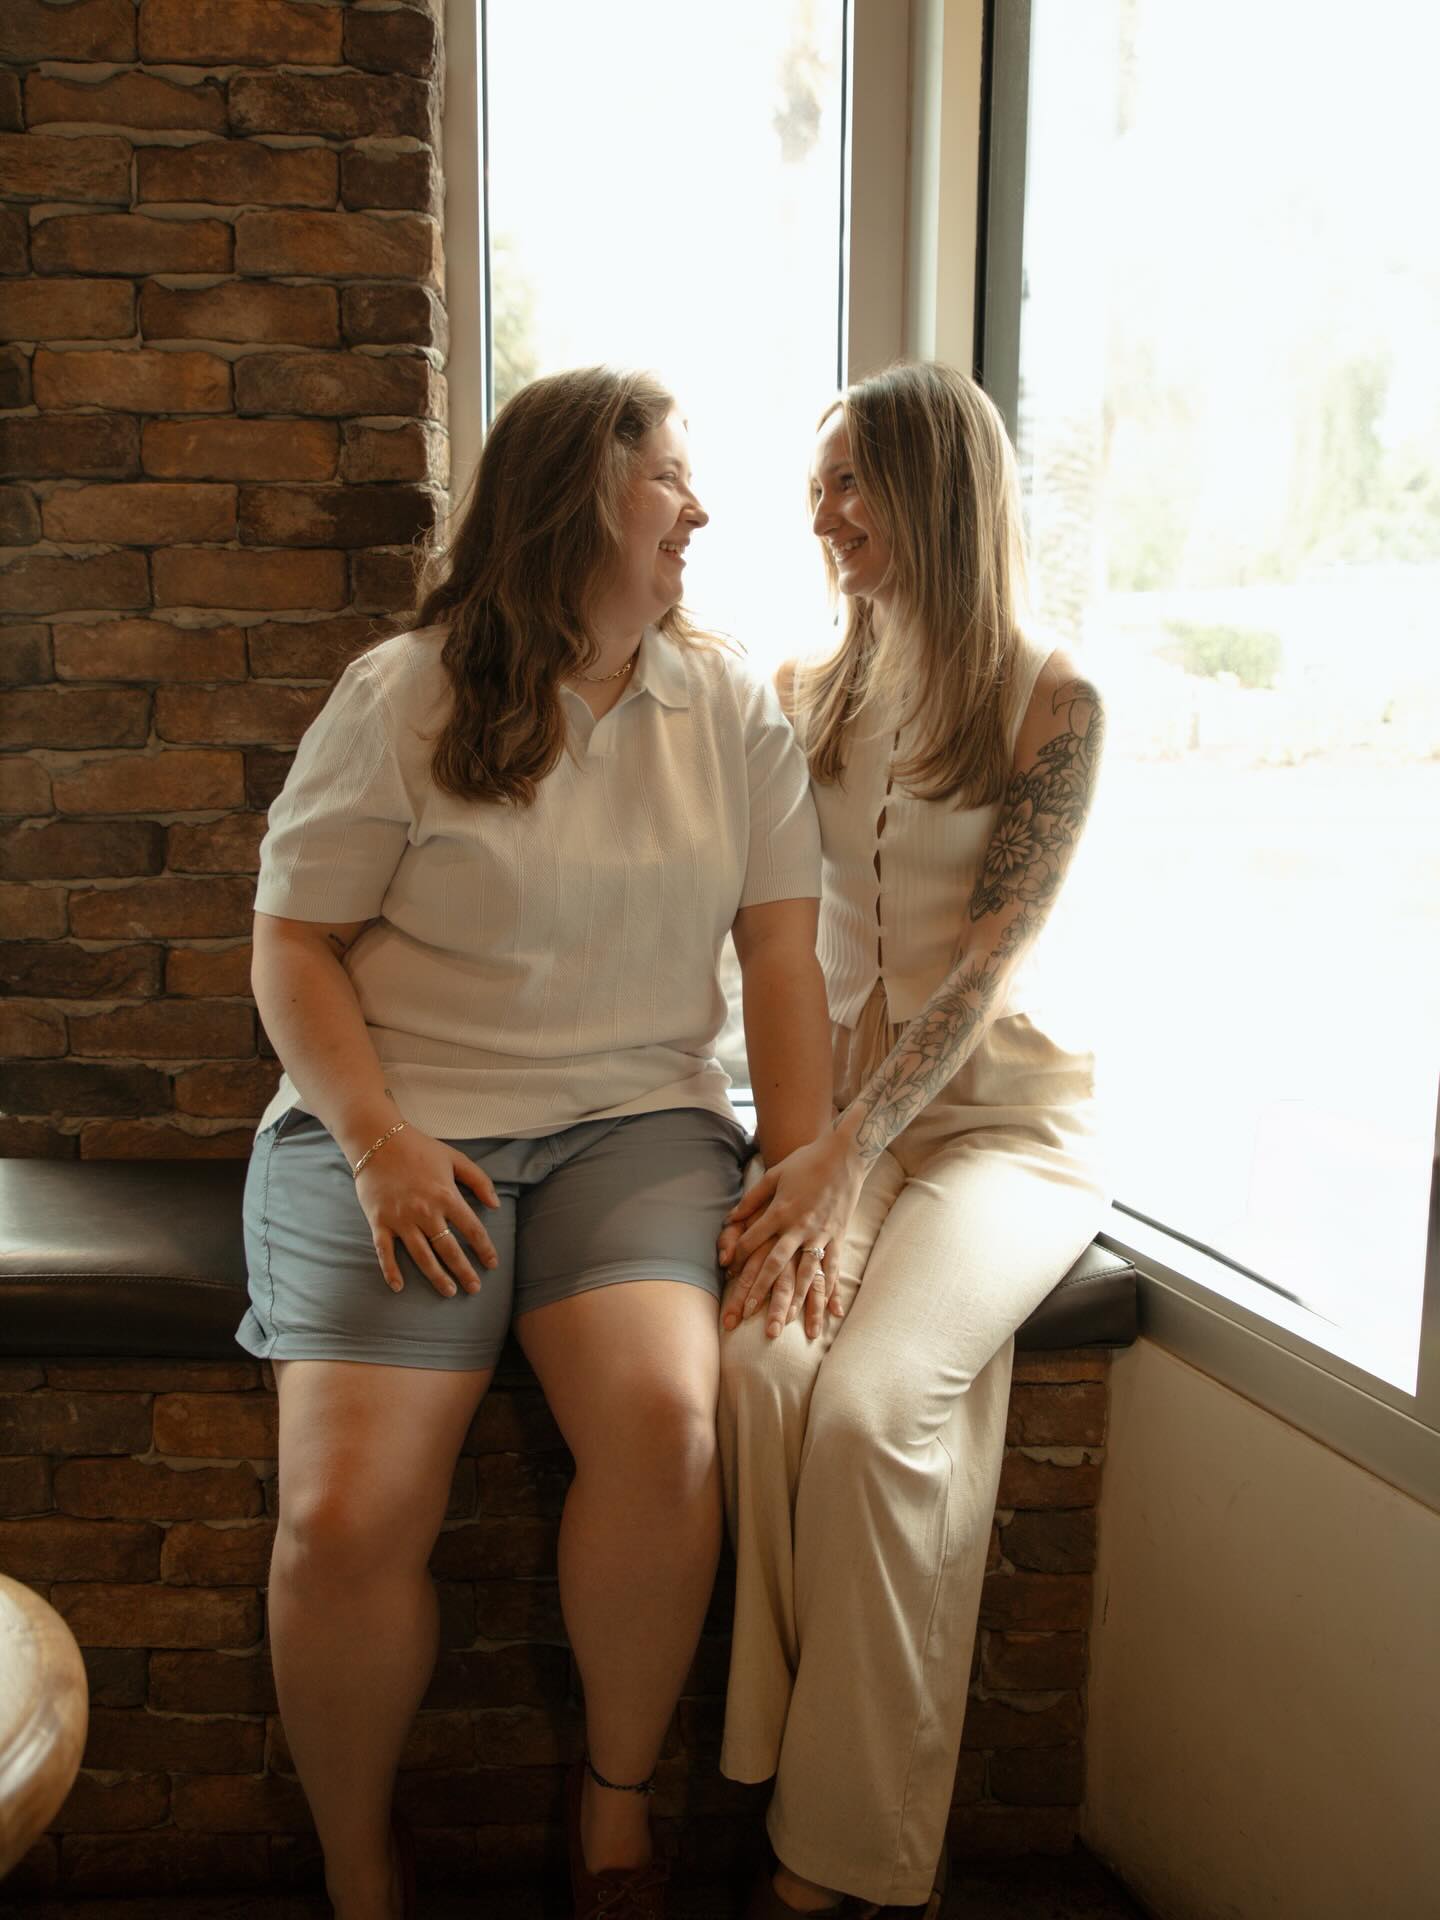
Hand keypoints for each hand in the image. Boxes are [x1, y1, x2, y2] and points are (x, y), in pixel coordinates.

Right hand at [354, 1126, 499, 1297]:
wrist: (377, 1140)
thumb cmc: (419, 1148)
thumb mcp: (455, 1158)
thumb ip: (478, 1180)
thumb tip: (495, 1205)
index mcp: (446, 1196)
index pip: (472, 1229)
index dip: (484, 1249)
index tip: (492, 1264)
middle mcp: (425, 1211)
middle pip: (449, 1249)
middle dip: (464, 1271)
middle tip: (474, 1288)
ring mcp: (400, 1219)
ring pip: (422, 1255)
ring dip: (437, 1277)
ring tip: (449, 1292)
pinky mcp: (379, 1221)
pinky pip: (385, 1251)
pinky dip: (391, 1270)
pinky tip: (399, 1287)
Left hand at [717, 1130, 866, 1336]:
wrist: (846, 1154)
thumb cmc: (806, 1162)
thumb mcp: (774, 1175)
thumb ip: (752, 1200)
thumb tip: (730, 1219)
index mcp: (781, 1210)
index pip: (753, 1240)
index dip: (738, 1257)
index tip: (727, 1274)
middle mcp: (800, 1226)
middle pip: (775, 1265)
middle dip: (760, 1291)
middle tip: (747, 1315)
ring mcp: (822, 1234)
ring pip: (805, 1274)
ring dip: (794, 1300)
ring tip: (784, 1322)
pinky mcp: (839, 1236)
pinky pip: (834, 1267)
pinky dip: (830, 1290)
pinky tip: (827, 1311)